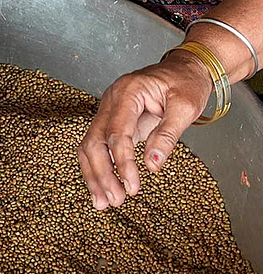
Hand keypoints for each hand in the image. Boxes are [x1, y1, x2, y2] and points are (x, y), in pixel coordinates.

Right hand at [78, 51, 212, 209]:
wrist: (184, 68)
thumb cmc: (187, 82)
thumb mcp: (186, 106)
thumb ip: (167, 135)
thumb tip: (152, 165)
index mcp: (128, 92)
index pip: (117, 134)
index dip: (123, 164)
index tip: (132, 187)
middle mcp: (110, 100)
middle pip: (94, 143)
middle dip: (102, 175)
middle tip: (115, 200)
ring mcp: (106, 110)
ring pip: (88, 148)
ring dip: (94, 177)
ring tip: (103, 203)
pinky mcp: (108, 122)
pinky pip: (95, 148)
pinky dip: (97, 169)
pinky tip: (102, 189)